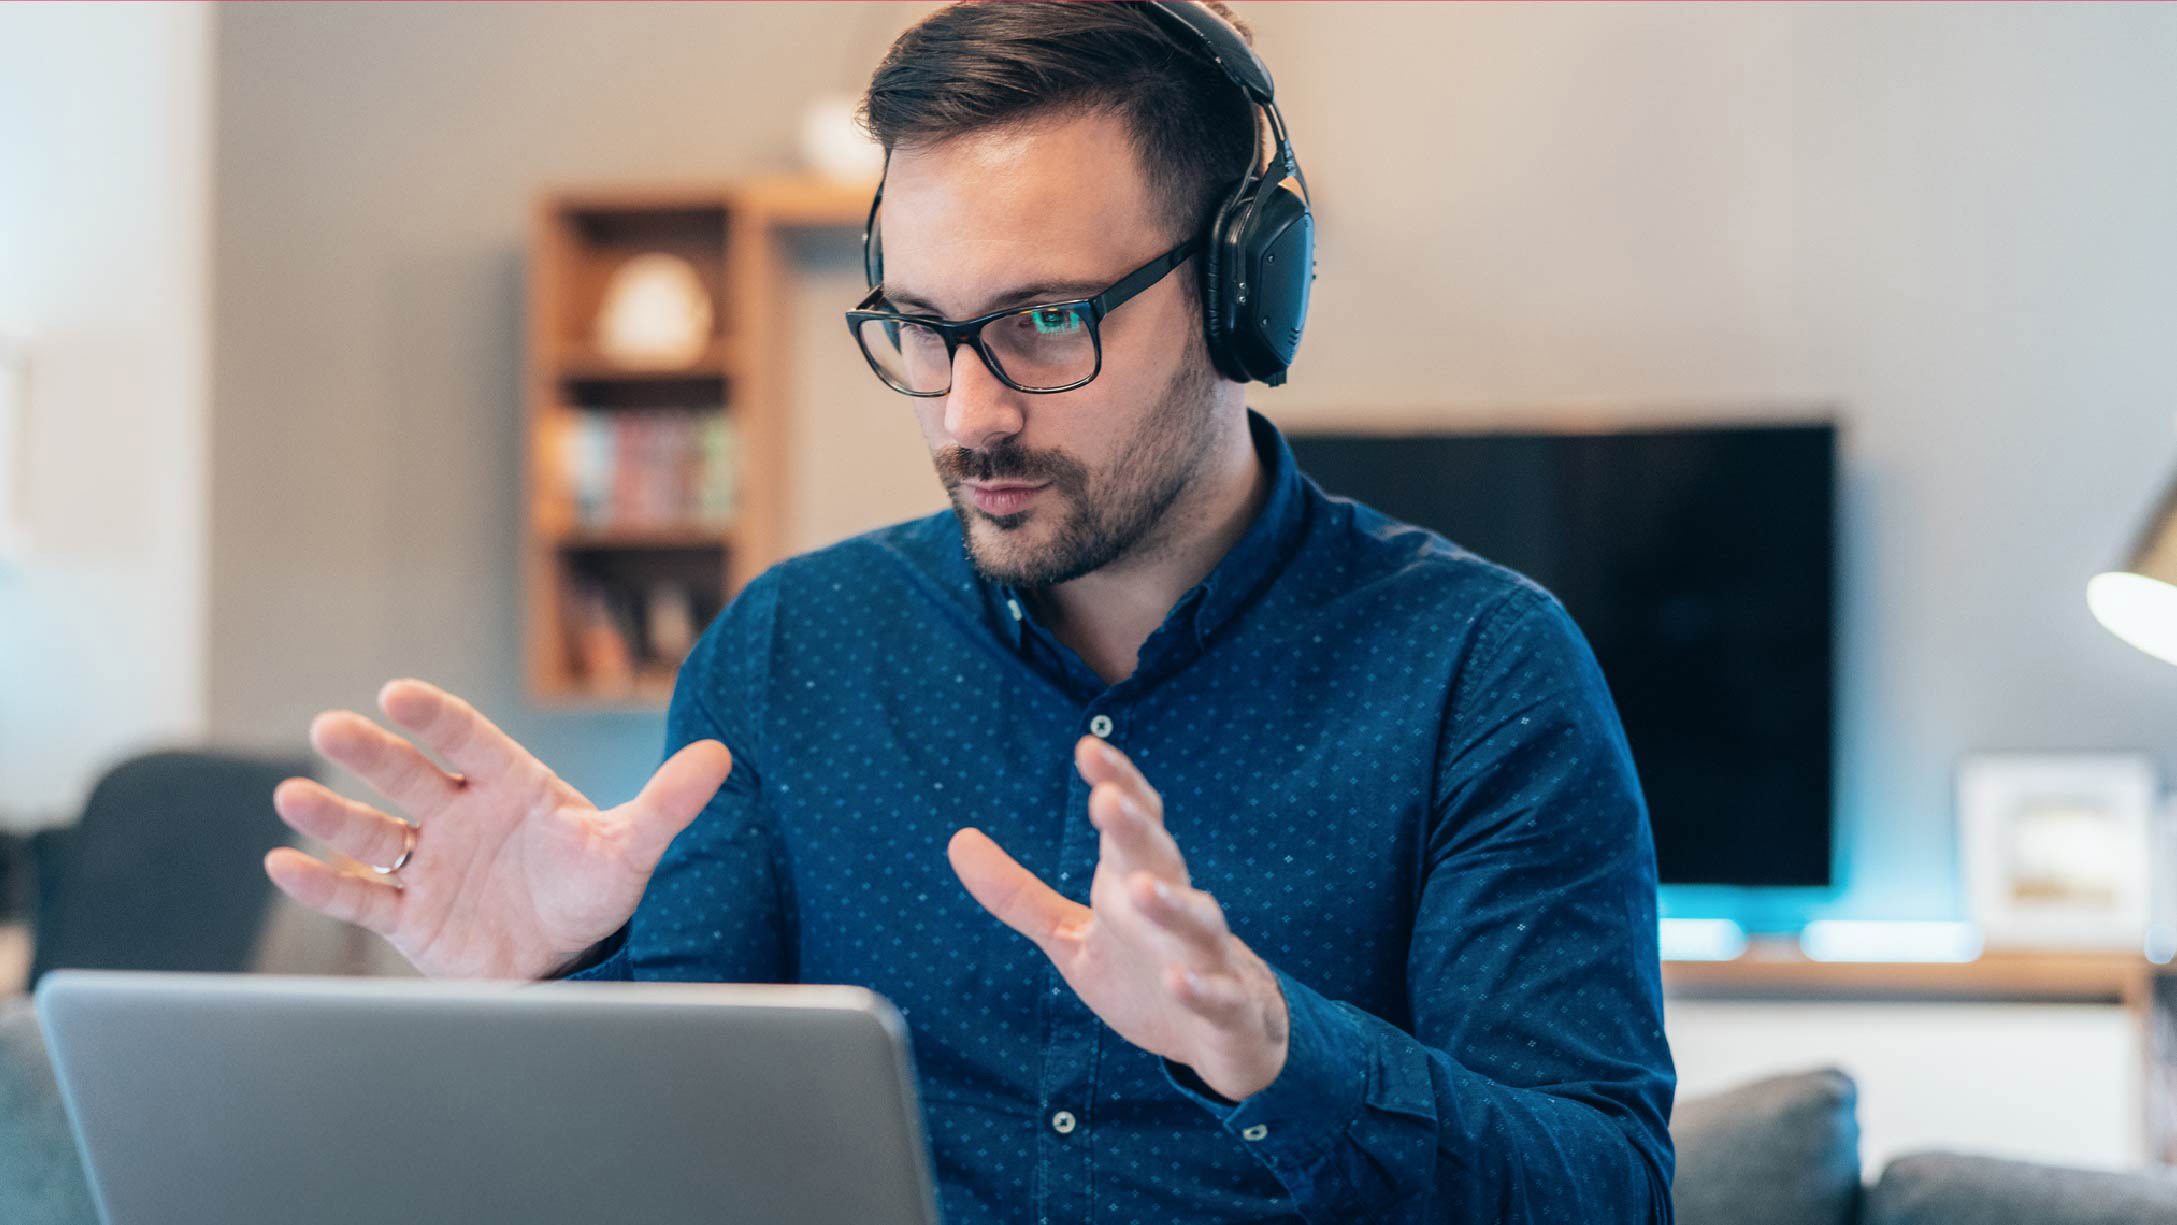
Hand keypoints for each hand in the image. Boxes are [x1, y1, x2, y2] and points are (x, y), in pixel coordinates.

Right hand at [262, 678, 730, 980]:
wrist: (570, 958)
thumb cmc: (595, 887)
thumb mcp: (631, 848)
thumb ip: (666, 804)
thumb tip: (720, 757)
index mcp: (509, 784)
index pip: (468, 740)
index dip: (435, 718)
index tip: (397, 693)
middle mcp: (458, 815)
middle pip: (409, 777)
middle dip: (370, 754)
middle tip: (330, 727)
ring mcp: (429, 863)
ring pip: (373, 834)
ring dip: (332, 815)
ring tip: (291, 795)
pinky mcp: (410, 915)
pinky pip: (362, 896)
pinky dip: (323, 884)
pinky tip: (285, 864)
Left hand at [947, 736, 1289, 1101]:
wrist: (1224, 1035)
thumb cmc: (1145, 971)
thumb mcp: (1073, 934)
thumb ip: (1020, 894)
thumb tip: (958, 840)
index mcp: (1137, 882)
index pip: (1132, 824)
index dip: (1117, 783)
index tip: (1087, 749)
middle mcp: (1177, 910)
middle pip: (1161, 859)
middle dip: (1136, 829)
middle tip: (1107, 799)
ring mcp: (1207, 958)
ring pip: (1197, 922)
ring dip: (1171, 905)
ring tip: (1138, 888)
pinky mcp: (1227, 1011)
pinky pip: (1218, 996)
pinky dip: (1200, 988)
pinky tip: (1177, 979)